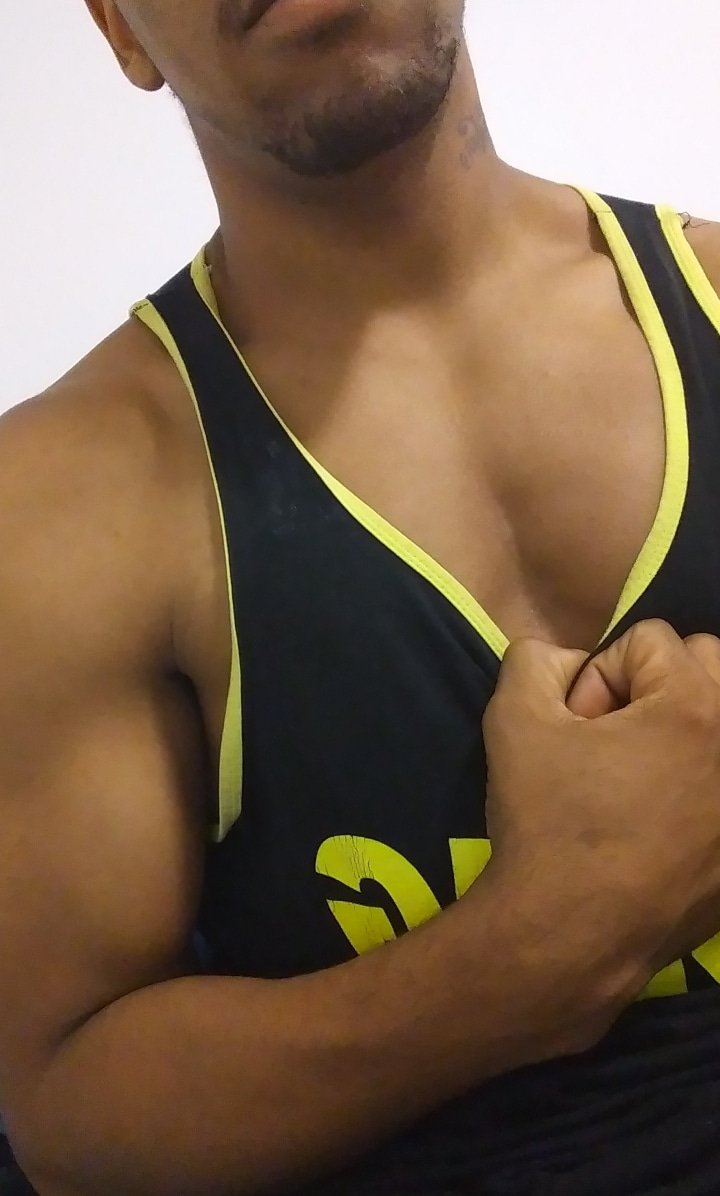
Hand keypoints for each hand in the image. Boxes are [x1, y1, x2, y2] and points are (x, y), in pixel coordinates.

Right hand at [481, 620, 719, 990]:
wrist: (571, 937)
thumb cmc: (547, 823)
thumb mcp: (513, 719)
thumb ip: (535, 659)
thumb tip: (567, 661)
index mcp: (697, 704)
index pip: (648, 641)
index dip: (597, 680)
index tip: (576, 734)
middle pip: (706, 666)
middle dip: (653, 690)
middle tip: (612, 747)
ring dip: (686, 729)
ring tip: (641, 779)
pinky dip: (699, 787)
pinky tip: (661, 826)